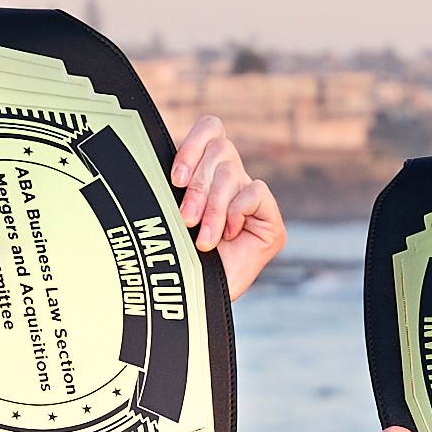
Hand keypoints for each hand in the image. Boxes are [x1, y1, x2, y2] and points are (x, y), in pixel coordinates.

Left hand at [169, 117, 287, 298]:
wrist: (196, 302)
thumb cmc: (177, 262)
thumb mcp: (166, 218)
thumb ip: (172, 186)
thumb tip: (162, 163)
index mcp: (204, 172)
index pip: (210, 129)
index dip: (193, 145)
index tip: (175, 179)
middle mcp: (228, 181)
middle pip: (220, 149)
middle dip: (199, 187)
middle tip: (186, 219)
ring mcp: (249, 198)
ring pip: (233, 172)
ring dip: (214, 207)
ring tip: (204, 238)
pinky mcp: (269, 219)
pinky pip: (255, 192)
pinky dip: (238, 211)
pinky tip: (230, 234)